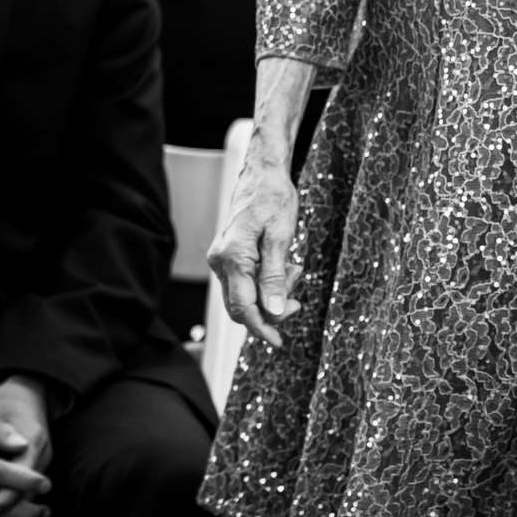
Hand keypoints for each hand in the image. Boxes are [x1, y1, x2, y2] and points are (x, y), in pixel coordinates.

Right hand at [207, 141, 303, 346]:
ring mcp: (222, 260)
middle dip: (270, 309)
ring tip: (293, 269)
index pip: (243, 307)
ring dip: (271, 293)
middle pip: (242, 305)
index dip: (261, 327)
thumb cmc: (273, 199)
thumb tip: (273, 311)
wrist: (262, 174)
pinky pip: (245, 282)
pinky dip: (265, 282)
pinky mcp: (228, 257)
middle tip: (296, 301)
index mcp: (232, 258)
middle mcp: (220, 262)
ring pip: (245, 295)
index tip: (279, 341)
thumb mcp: (281, 237)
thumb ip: (275, 275)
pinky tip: (283, 266)